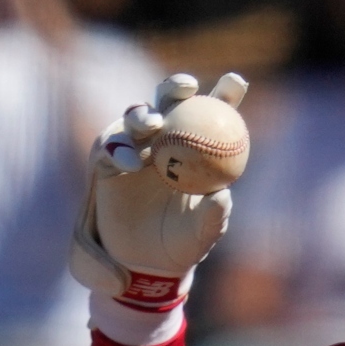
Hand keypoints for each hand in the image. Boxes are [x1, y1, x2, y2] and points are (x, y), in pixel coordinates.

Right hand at [70, 72, 246, 313]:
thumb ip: (213, 216)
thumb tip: (223, 196)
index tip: (236, 82)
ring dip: (144, 116)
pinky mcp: (107, 161)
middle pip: (170, 102)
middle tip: (188, 87)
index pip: (212, 114)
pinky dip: (121, 151)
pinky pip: (111, 148)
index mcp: (197, 148)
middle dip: (177, 86)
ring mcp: (135, 147)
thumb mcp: (202, 235)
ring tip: (154, 125)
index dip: (225, 94)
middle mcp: (165, 140)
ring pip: (136, 118)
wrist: (146, 263)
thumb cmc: (183, 243)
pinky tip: (133, 160)